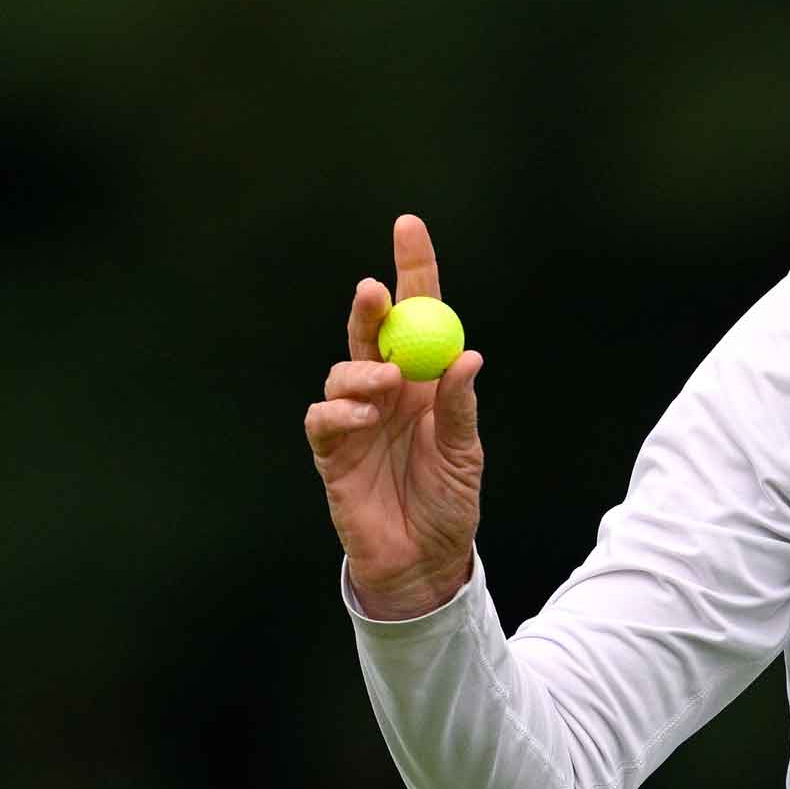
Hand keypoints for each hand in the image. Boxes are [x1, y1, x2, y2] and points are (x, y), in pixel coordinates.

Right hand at [305, 215, 484, 619]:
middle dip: (371, 305)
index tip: (408, 225)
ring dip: (361, 370)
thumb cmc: (448, 504)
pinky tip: (363, 420)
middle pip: (370, 332)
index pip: (420, 315)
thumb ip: (460, 407)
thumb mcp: (466, 454)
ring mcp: (356, 419)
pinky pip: (323, 417)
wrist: (423, 562)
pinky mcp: (331, 451)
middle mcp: (388, 391)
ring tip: (385, 387)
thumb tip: (466, 356)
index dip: (413, 269)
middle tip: (375, 291)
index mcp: (426, 382)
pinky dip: (340, 411)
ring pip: (342, 370)